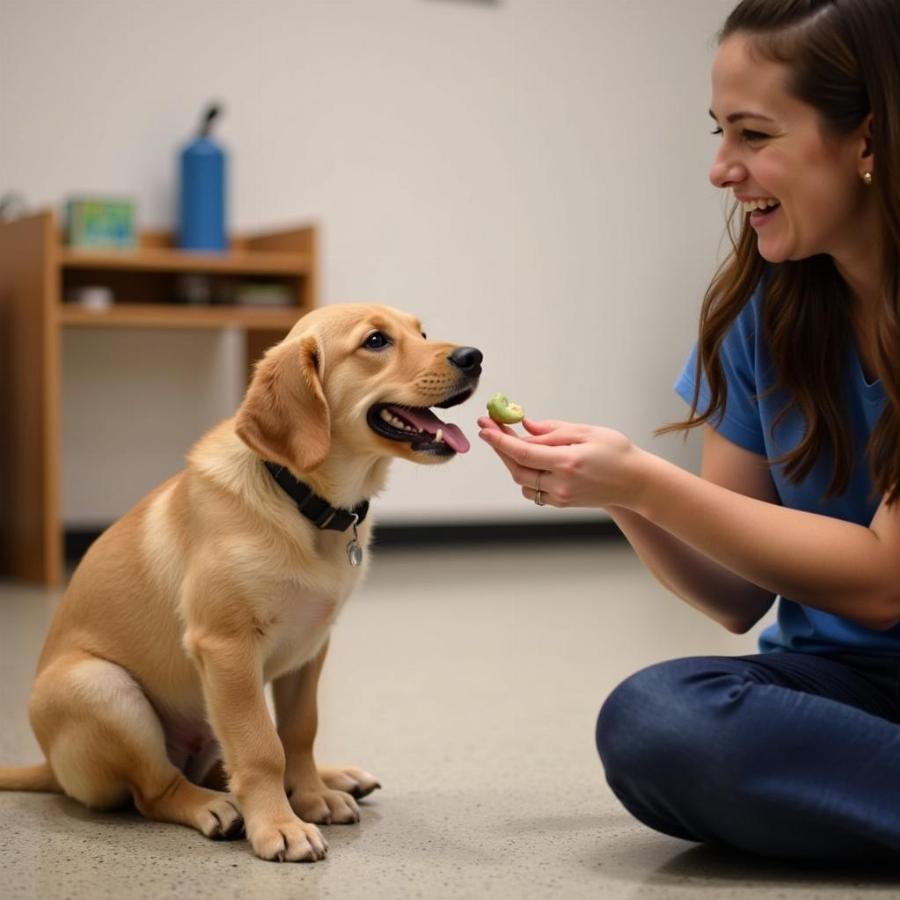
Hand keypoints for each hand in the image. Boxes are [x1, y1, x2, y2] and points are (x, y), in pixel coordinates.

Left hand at [476, 416, 644, 509]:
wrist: (636, 482)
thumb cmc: (616, 452)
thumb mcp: (586, 431)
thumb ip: (553, 430)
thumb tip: (525, 428)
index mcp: (567, 462)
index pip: (523, 453)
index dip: (500, 440)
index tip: (484, 426)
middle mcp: (561, 483)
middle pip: (517, 468)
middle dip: (500, 448)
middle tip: (490, 428)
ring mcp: (561, 497)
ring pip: (522, 481)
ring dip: (511, 461)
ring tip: (509, 440)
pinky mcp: (562, 503)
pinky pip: (533, 490)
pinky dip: (525, 474)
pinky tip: (528, 459)